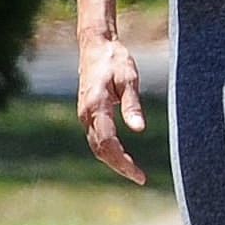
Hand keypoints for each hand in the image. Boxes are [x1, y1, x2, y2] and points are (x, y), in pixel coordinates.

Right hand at [77, 35, 147, 183]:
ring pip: (97, 146)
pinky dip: (108, 150)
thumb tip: (138, 129)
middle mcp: (86, 114)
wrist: (95, 46)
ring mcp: (85, 115)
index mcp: (96, 106)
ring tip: (134, 172)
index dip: (123, 162)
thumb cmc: (114, 60)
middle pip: (101, 149)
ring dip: (113, 161)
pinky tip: (122, 156)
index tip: (139, 174)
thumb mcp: (129, 78)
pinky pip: (96, 138)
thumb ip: (132, 104)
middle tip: (140, 178)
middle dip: (119, 166)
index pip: (108, 143)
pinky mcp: (88, 114)